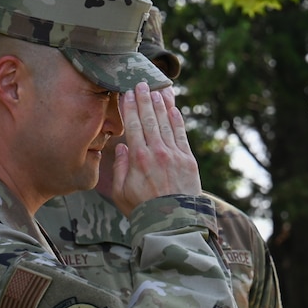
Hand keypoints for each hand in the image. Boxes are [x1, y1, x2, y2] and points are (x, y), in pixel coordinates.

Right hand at [111, 82, 201, 215]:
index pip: (133, 125)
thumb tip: (121, 146)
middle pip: (149, 119)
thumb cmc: (142, 210)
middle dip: (145, 100)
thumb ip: (119, 168)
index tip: (126, 93)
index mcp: (137, 159)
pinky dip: (177, 120)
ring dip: (161, 105)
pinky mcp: (189, 161)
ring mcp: (175, 155)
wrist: (172, 224)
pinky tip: (173, 108)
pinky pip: (182, 135)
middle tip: (141, 83)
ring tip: (157, 89)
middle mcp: (157, 153)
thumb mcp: (120, 192)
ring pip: (166, 123)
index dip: (130, 107)